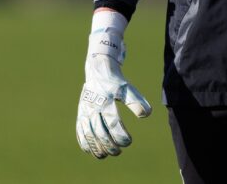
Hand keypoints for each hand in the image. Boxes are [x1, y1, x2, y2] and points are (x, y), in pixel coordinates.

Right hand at [76, 19, 151, 158]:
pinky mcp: (80, 114)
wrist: (98, 70)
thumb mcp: (128, 89)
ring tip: (106, 155)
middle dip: (109, 144)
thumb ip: (137, 101)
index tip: (128, 142)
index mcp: (106, 101)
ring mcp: (85, 111)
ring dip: (96, 147)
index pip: (113, 123)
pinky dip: (84, 142)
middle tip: (119, 151)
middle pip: (100, 131)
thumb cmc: (116, 82)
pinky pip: (80, 131)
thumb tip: (146, 115)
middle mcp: (94, 107)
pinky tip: (91, 151)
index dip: (120, 135)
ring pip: (88, 133)